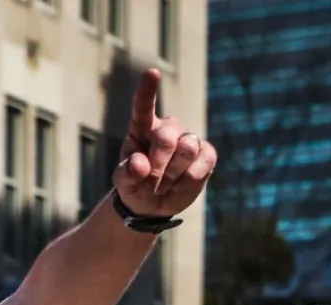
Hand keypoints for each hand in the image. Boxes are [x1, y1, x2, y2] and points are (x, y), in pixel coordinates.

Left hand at [112, 68, 216, 218]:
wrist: (152, 205)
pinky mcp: (207, 154)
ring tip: (162, 185)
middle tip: (150, 181)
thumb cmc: (134, 185)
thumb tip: (140, 163)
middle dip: (158, 164)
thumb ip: (126, 173)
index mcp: (141, 128)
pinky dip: (188, 180)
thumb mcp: (123, 183)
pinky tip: (180, 185)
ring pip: (188, 148)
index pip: (143, 106)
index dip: (148, 90)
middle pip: (167, 136)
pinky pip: (204, 162)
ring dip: (172, 174)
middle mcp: (167, 128)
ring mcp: (189, 139)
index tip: (152, 72)